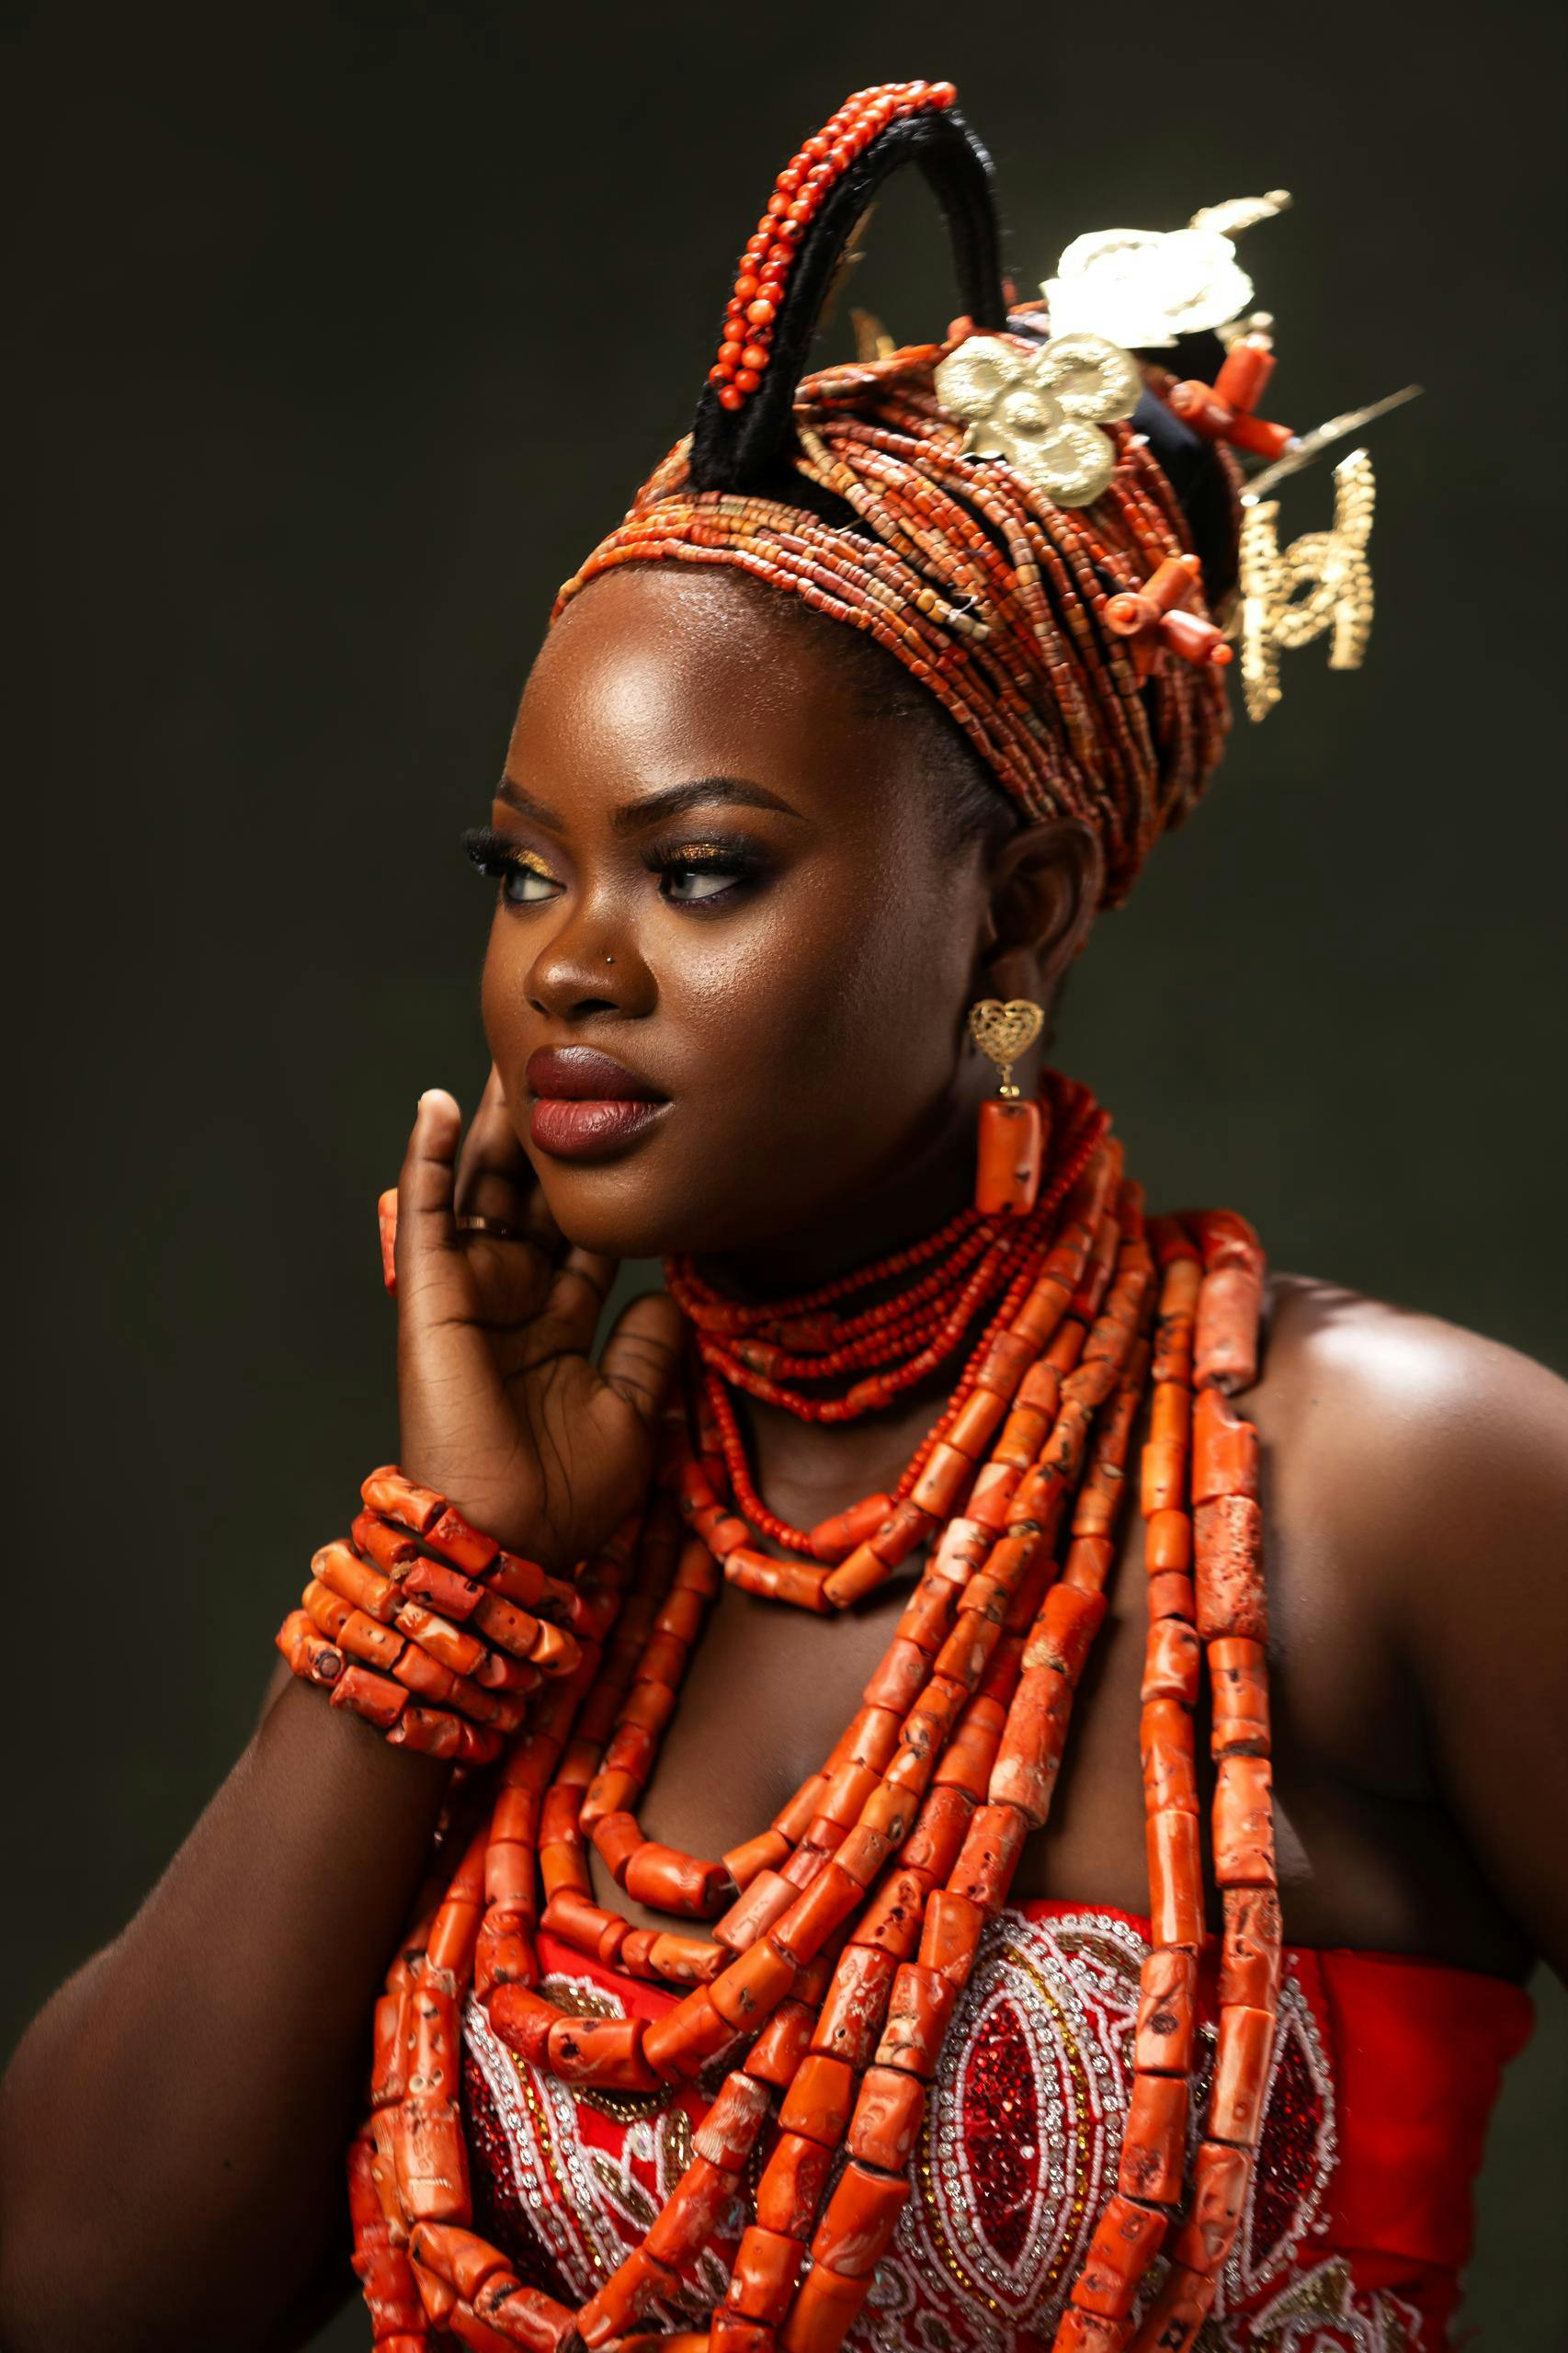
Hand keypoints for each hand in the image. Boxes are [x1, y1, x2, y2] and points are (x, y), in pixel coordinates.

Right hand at [391, 1071, 683, 1568]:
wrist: (512, 1545)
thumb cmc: (568, 1499)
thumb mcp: (634, 1412)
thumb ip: (650, 1347)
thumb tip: (670, 1289)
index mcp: (558, 1320)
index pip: (580, 1225)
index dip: (600, 1173)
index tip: (627, 1112)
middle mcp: (511, 1298)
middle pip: (529, 1193)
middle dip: (546, 1129)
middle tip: (567, 1054)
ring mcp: (469, 1294)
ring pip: (480, 1187)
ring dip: (493, 1122)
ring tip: (513, 1052)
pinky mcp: (430, 1299)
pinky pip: (427, 1216)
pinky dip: (428, 1158)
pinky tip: (438, 1103)